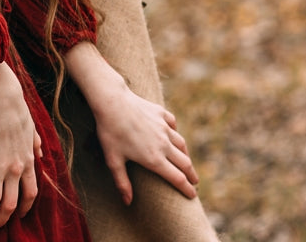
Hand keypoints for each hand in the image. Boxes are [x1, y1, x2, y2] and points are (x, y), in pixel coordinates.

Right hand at [0, 61, 40, 231]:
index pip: (31, 194)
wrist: (0, 96)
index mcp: (28, 161)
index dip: (24, 208)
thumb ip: (36, 143)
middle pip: (10, 205)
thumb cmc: (15, 108)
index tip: (16, 215)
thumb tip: (41, 152)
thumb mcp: (31, 128)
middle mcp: (15, 169)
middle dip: (0, 220)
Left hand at [64, 41, 198, 203]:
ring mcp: (164, 128)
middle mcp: (164, 144)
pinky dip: (176, 133)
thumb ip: (122, 182)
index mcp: (154, 159)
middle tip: (195, 182)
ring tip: (186, 162)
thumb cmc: (110, 133)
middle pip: (184, 163)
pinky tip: (174, 135)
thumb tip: (127, 203)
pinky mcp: (161, 114)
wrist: (112, 102)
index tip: (193, 196)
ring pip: (181, 144)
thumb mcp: (113, 161)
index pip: (177, 178)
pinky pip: (173, 125)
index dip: (186, 189)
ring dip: (186, 156)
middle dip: (191, 175)